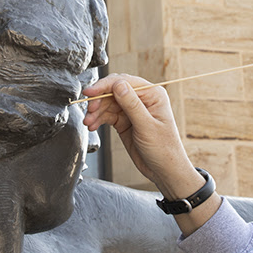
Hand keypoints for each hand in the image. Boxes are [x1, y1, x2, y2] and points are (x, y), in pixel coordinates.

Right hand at [82, 74, 196, 192]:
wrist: (164, 170)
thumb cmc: (164, 149)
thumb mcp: (146, 126)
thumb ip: (132, 105)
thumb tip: (118, 84)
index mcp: (153, 95)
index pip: (125, 82)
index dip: (105, 85)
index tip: (90, 92)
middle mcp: (142, 99)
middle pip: (114, 90)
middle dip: (99, 99)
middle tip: (89, 111)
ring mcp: (133, 110)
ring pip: (108, 103)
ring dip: (96, 111)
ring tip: (88, 122)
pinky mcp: (125, 121)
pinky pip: (108, 115)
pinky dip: (99, 119)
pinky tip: (93, 125)